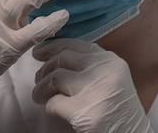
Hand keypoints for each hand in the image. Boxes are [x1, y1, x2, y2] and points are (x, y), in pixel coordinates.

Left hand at [33, 39, 153, 132]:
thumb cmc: (118, 110)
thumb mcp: (112, 78)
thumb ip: (91, 65)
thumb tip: (55, 56)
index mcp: (110, 61)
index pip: (75, 44)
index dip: (52, 47)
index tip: (40, 52)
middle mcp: (104, 71)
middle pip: (62, 58)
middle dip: (44, 68)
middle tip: (38, 79)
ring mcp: (95, 91)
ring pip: (54, 78)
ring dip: (41, 88)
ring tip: (39, 96)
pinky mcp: (84, 112)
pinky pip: (54, 103)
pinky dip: (48, 106)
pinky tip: (52, 110)